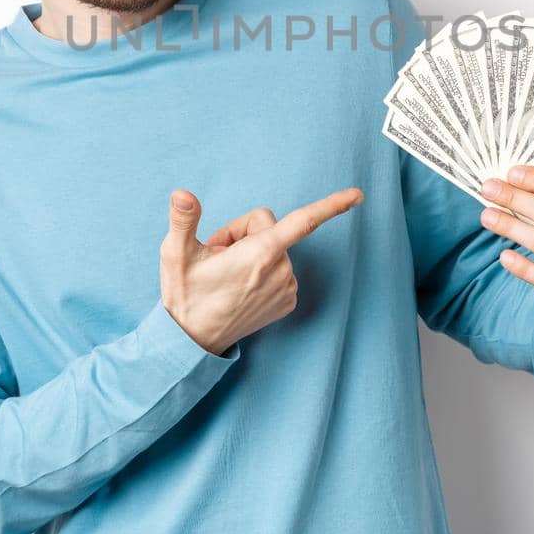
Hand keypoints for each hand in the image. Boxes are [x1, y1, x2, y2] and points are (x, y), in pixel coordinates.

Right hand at [160, 186, 363, 354]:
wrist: (193, 340)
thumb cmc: (184, 294)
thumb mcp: (175, 254)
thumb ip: (183, 219)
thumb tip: (183, 194)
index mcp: (260, 253)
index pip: (303, 221)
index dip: (332, 205)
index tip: (358, 195)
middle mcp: (280, 270)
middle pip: (270, 226)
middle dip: (243, 232)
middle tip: (215, 254)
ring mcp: (286, 288)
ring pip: (274, 248)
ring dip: (252, 252)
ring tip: (226, 274)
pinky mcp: (287, 302)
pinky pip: (278, 268)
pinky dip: (261, 270)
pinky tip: (240, 285)